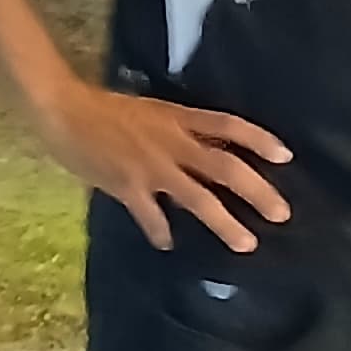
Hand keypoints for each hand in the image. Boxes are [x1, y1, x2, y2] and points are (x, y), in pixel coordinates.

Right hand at [27, 76, 290, 253]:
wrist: (64, 111)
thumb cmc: (103, 106)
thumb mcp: (149, 110)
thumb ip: (175, 129)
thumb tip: (200, 150)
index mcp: (177, 117)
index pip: (228, 125)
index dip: (258, 139)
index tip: (286, 156)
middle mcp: (173, 143)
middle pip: (225, 167)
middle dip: (257, 191)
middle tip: (281, 213)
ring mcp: (152, 168)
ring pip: (199, 198)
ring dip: (226, 223)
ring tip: (246, 243)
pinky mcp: (129, 187)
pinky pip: (153, 217)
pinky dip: (162, 232)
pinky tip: (167, 244)